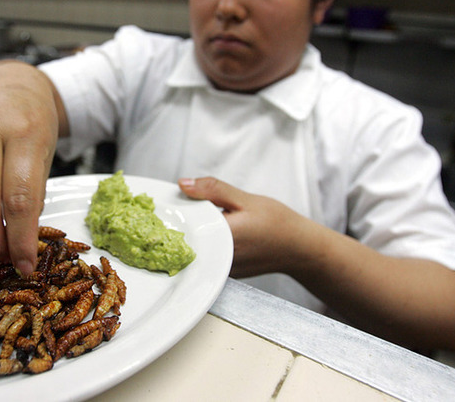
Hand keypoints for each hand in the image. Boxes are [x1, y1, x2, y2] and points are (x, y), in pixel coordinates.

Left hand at [179, 176, 454, 349]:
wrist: (302, 250)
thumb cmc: (278, 223)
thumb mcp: (245, 198)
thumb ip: (213, 190)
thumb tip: (182, 183)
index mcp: (221, 238)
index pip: (182, 227)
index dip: (165, 216)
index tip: (153, 205)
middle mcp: (217, 258)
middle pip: (183, 241)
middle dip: (171, 225)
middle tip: (156, 209)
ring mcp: (220, 269)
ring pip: (192, 249)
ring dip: (184, 233)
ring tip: (173, 216)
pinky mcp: (223, 272)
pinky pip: (203, 255)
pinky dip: (197, 241)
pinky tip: (195, 228)